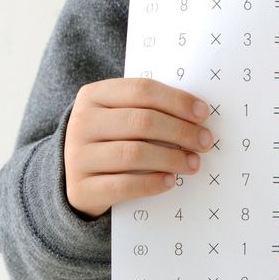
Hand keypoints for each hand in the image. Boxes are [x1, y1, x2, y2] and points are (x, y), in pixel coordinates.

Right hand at [64, 77, 212, 218]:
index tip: (203, 114)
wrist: (73, 177)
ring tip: (193, 163)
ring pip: (134, 154)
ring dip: (172, 158)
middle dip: (181, 131)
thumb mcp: (118, 116)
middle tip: (205, 142)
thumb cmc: (109, 141)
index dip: (177, 101)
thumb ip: (147, 109)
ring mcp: (77, 156)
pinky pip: (124, 185)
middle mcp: (82, 123)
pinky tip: (170, 181)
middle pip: (142, 122)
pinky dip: (152, 183)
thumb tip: (196, 114)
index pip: (142, 90)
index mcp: (93, 95)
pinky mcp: (81, 188)